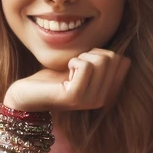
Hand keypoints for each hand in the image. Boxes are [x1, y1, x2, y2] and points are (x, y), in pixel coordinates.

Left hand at [1, 48, 130, 112]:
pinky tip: (65, 71)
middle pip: (112, 58)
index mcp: (107, 93)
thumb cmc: (52, 78)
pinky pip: (85, 66)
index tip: (84, 62)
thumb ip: (102, 62)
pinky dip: (74, 61)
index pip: (122, 61)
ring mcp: (89, 100)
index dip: (101, 53)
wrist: (27, 94)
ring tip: (70, 68)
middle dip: (92, 52)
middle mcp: (102, 100)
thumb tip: (124, 58)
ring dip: (82, 56)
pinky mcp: (74, 97)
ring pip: (101, 60)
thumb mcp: (82, 67)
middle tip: (75, 64)